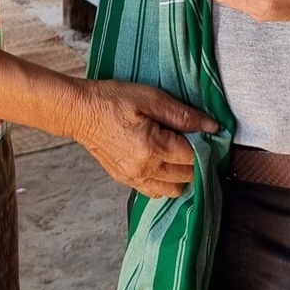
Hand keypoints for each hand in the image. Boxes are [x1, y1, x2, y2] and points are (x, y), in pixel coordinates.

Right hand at [76, 80, 216, 198]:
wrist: (78, 111)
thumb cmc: (110, 100)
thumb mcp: (151, 98)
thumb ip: (183, 115)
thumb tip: (211, 127)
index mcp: (152, 148)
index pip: (194, 157)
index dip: (205, 145)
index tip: (206, 134)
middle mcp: (143, 169)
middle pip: (187, 176)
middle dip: (196, 160)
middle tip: (194, 140)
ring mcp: (133, 178)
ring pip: (173, 190)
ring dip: (182, 175)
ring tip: (179, 153)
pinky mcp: (125, 180)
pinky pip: (155, 191)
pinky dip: (166, 181)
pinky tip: (164, 163)